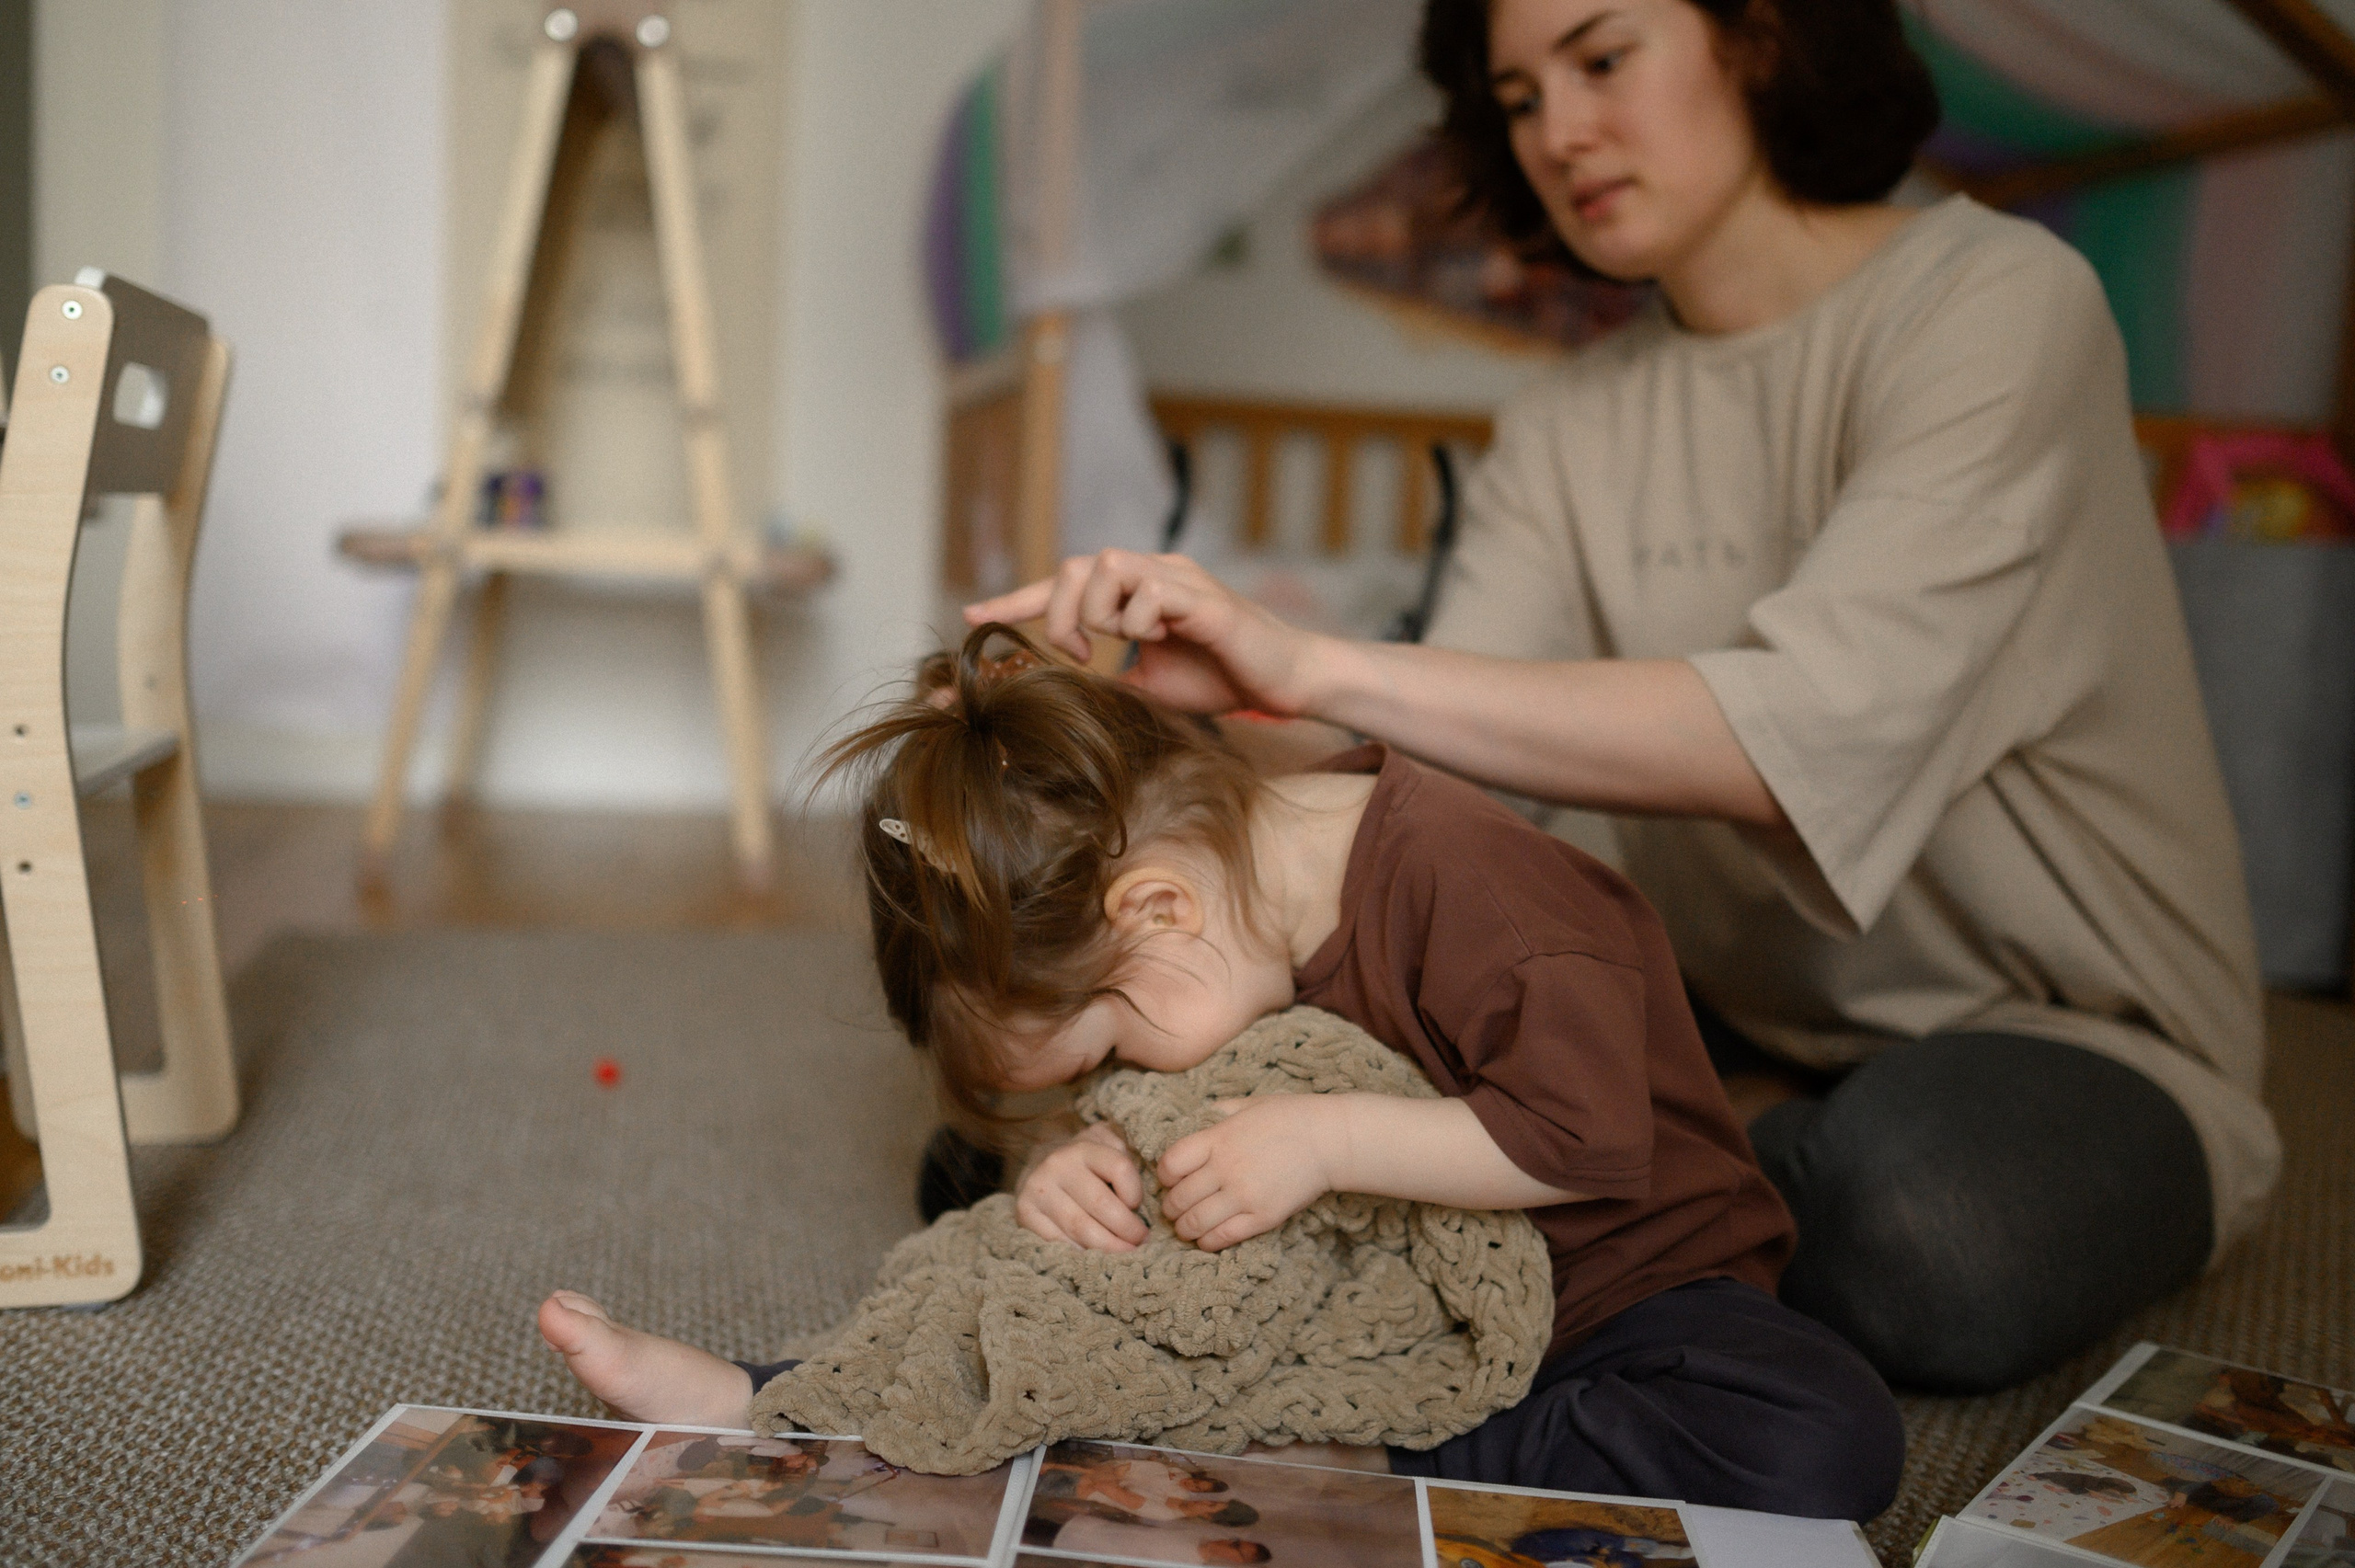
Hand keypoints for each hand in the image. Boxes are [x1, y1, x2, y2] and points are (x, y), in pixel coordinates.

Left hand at [963, 550, 1320, 716]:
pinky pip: (1149, 592)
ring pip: (1108, 565)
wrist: (1284, 681)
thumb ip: (1108, 677)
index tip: (974, 618)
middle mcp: (1153, 571)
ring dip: (1102, 614)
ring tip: (1129, 644)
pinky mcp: (1202, 596)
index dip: (1017, 601)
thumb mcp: (1149, 684)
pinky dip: (1141, 621)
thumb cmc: (1222, 677)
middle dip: (1061, 614)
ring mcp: (1177, 578)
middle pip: (1078, 565)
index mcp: (1136, 590)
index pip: (1066, 584)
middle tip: (1079, 655)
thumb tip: (1061, 691)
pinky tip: (1162, 641)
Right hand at [1015, 1122, 1148, 1250]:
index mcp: (1083, 1146)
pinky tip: (1096, 1258)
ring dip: (1110, 1247)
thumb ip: (1127, 1153)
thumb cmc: (1083, 1162)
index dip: (1135, 1192)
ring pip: (1082, 1228)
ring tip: (1126, 1254)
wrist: (1036, 1163)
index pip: (1119, 1168)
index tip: (1138, 1206)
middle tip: (1141, 1242)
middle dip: (1128, 1229)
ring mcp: (1039, 1190)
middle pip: (1102, 1204)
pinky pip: (1058, 1242)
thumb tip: (1153, 1177)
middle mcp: (1058, 1165)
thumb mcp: (1104, 1143)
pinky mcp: (1024, 1213)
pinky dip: (1081, 1254)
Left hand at [1156, 1097, 1340, 1250]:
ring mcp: (1243, 1195)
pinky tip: (1207, 1238)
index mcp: (1218, 1138)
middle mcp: (1225, 1168)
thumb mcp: (1247, 1104)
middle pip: (1178, 1198)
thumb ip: (1217, 1114)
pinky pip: (1222, 1237)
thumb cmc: (1290, 1117)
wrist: (1330, 1140)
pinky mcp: (1262, 1217)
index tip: (1170, 1179)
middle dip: (1170, 1207)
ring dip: (1184, 1228)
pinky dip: (1207, 1241)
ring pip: (1194, 1222)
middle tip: (1174, 1208)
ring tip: (1186, 1226)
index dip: (1163, 1175)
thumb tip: (1192, 1122)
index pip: (1169, 1164)